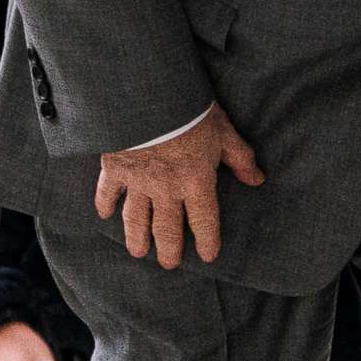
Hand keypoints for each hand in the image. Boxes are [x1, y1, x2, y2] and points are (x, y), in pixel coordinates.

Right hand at [93, 103, 264, 268]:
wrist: (150, 96)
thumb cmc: (191, 111)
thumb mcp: (224, 132)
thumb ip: (239, 158)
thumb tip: (256, 179)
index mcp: (196, 182)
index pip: (204, 221)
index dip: (207, 241)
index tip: (207, 256)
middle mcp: (166, 189)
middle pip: (167, 229)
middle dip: (168, 250)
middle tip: (169, 264)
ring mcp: (138, 181)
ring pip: (136, 219)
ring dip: (137, 238)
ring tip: (138, 253)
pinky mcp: (114, 168)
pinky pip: (107, 192)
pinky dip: (104, 204)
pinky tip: (104, 215)